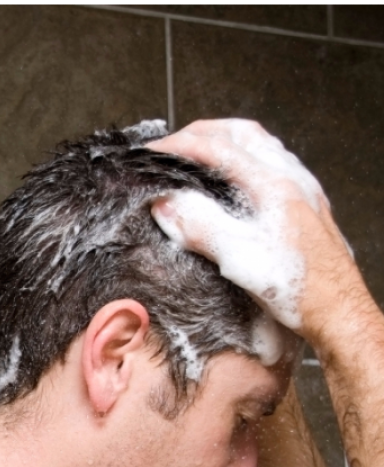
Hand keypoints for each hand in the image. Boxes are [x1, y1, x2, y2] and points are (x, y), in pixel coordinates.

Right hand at [145, 119, 357, 338]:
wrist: (338, 310)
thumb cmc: (298, 288)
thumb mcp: (239, 258)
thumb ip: (200, 225)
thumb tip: (165, 203)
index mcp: (274, 186)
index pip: (218, 148)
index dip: (179, 146)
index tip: (151, 154)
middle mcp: (291, 180)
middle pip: (242, 133)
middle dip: (202, 132)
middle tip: (173, 144)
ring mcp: (301, 190)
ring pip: (260, 145)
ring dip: (225, 141)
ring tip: (199, 153)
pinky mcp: (305, 206)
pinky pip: (272, 163)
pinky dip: (244, 158)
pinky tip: (235, 179)